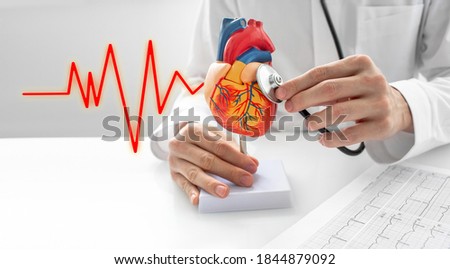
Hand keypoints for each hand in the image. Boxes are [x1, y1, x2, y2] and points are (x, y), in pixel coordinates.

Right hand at [168, 122, 258, 204]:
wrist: (179, 138)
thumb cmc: (202, 138)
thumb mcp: (216, 136)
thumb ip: (233, 149)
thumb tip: (252, 162)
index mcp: (193, 130)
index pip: (218, 146)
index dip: (236, 157)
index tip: (251, 166)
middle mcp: (181, 144)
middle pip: (208, 160)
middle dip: (229, 171)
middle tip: (245, 180)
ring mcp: (176, 160)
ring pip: (194, 173)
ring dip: (211, 184)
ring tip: (224, 192)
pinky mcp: (174, 174)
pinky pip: (183, 184)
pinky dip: (191, 192)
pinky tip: (198, 199)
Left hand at [275, 55, 412, 146]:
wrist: (398, 107)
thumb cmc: (364, 92)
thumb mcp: (347, 79)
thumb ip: (322, 83)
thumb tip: (290, 93)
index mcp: (360, 63)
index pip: (322, 72)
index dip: (298, 83)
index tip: (281, 92)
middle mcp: (372, 80)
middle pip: (329, 89)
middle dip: (303, 99)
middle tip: (290, 107)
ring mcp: (379, 102)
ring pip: (339, 111)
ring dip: (317, 119)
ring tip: (308, 124)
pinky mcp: (382, 124)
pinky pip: (351, 134)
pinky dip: (332, 139)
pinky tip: (323, 139)